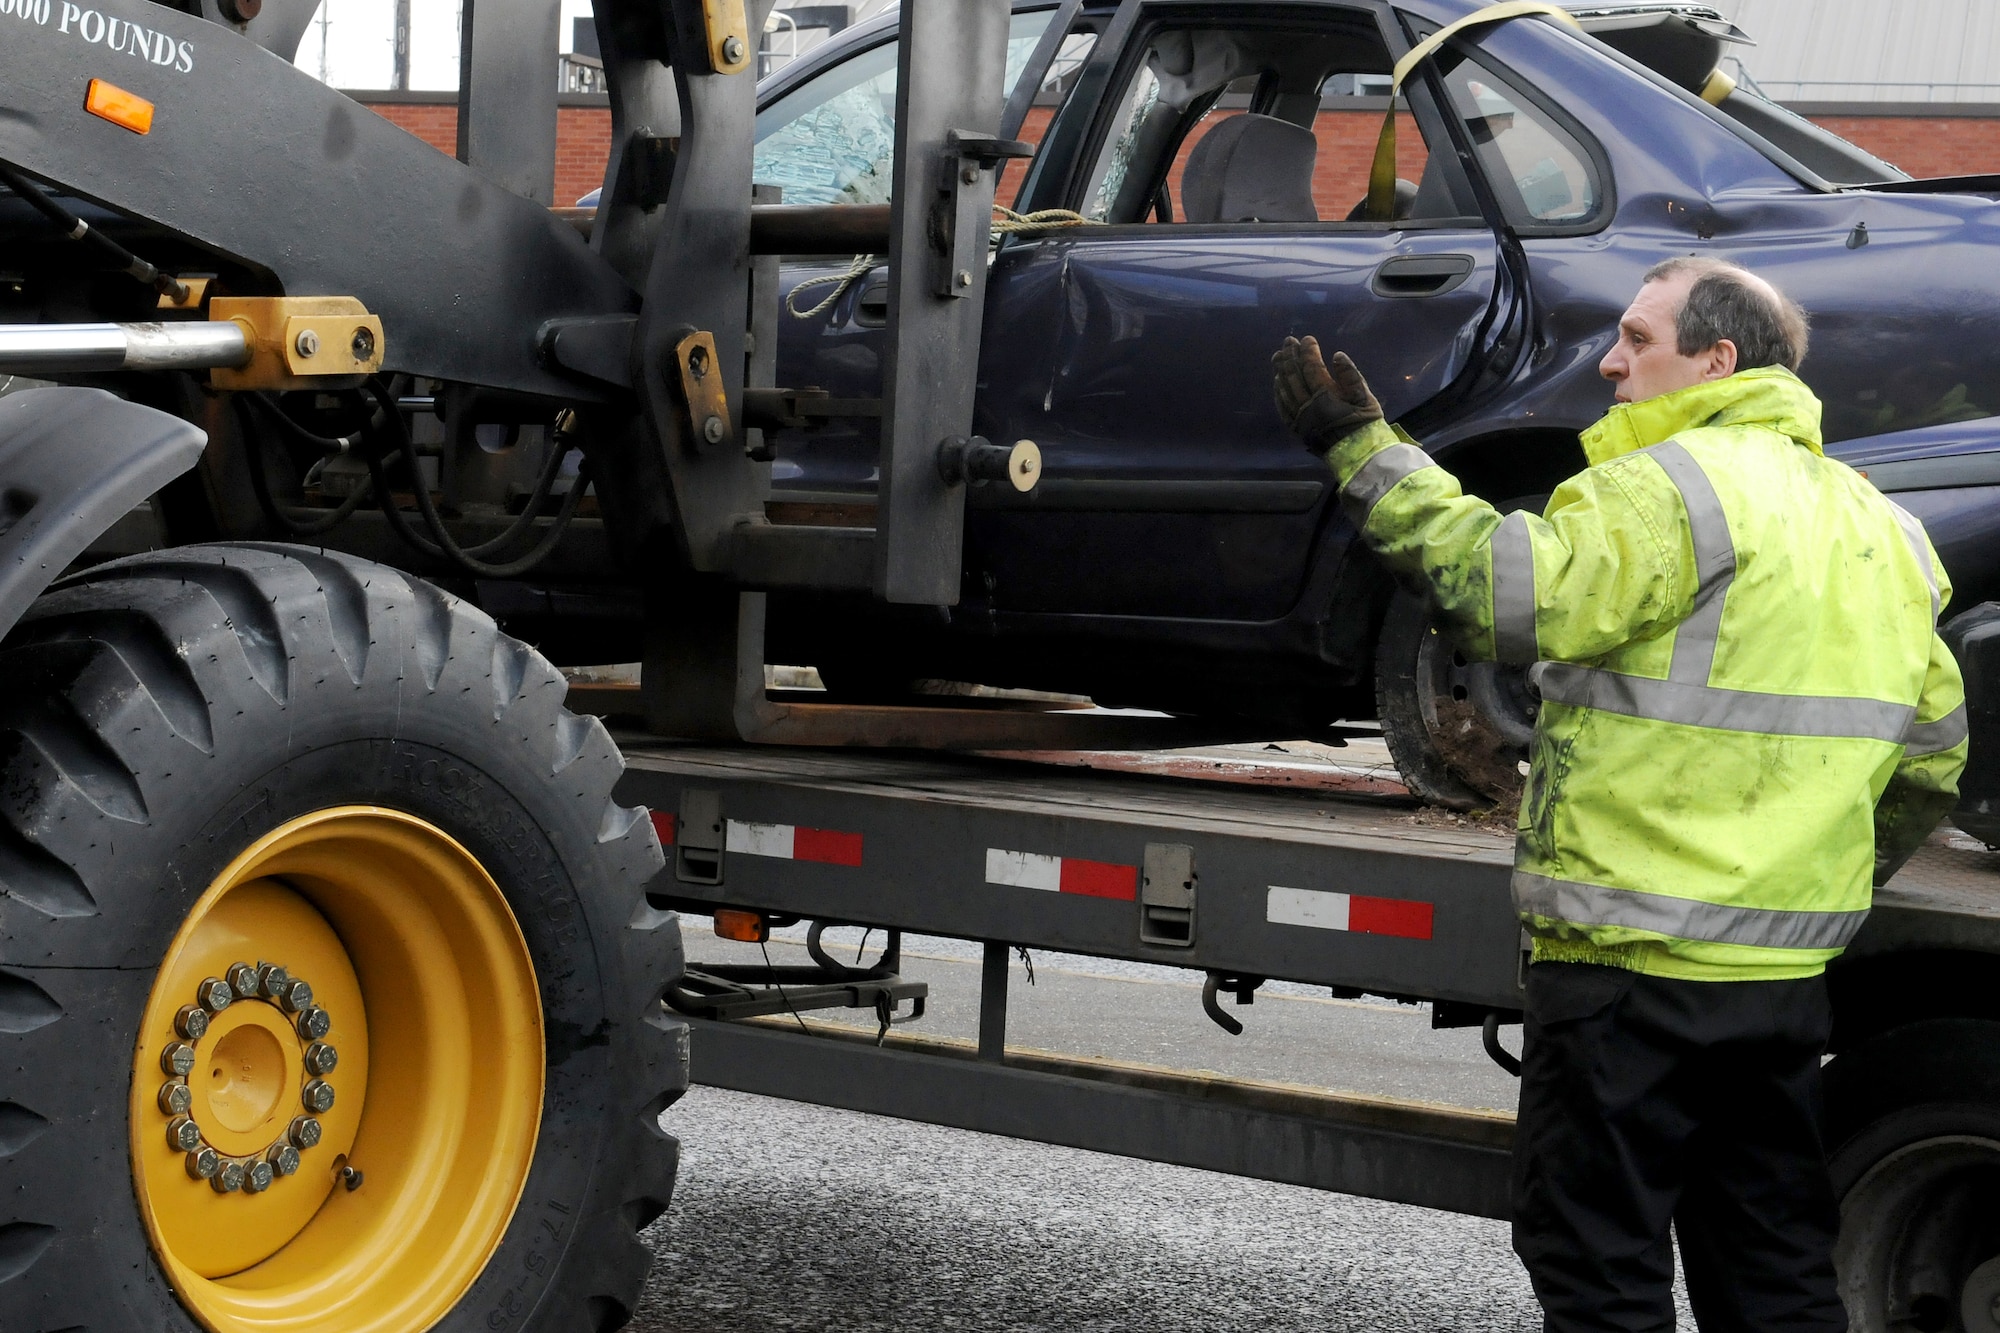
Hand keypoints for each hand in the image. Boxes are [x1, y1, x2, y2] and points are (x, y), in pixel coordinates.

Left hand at [1272, 336, 1382, 452]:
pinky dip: (1278, 392)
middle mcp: (1309, 405)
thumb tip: (1337, 355)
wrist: (1358, 454)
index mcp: (1326, 395)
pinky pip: (1283, 407)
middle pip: (1294, 376)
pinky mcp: (1296, 428)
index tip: (1308, 339)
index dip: (1308, 351)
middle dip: (1290, 356)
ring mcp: (1300, 417)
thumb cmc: (1364, 423)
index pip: (1312, 367)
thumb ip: (1351, 375)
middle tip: (1288, 341)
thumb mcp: (1365, 397)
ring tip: (1278, 355)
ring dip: (1280, 370)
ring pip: (1285, 389)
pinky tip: (1277, 381)